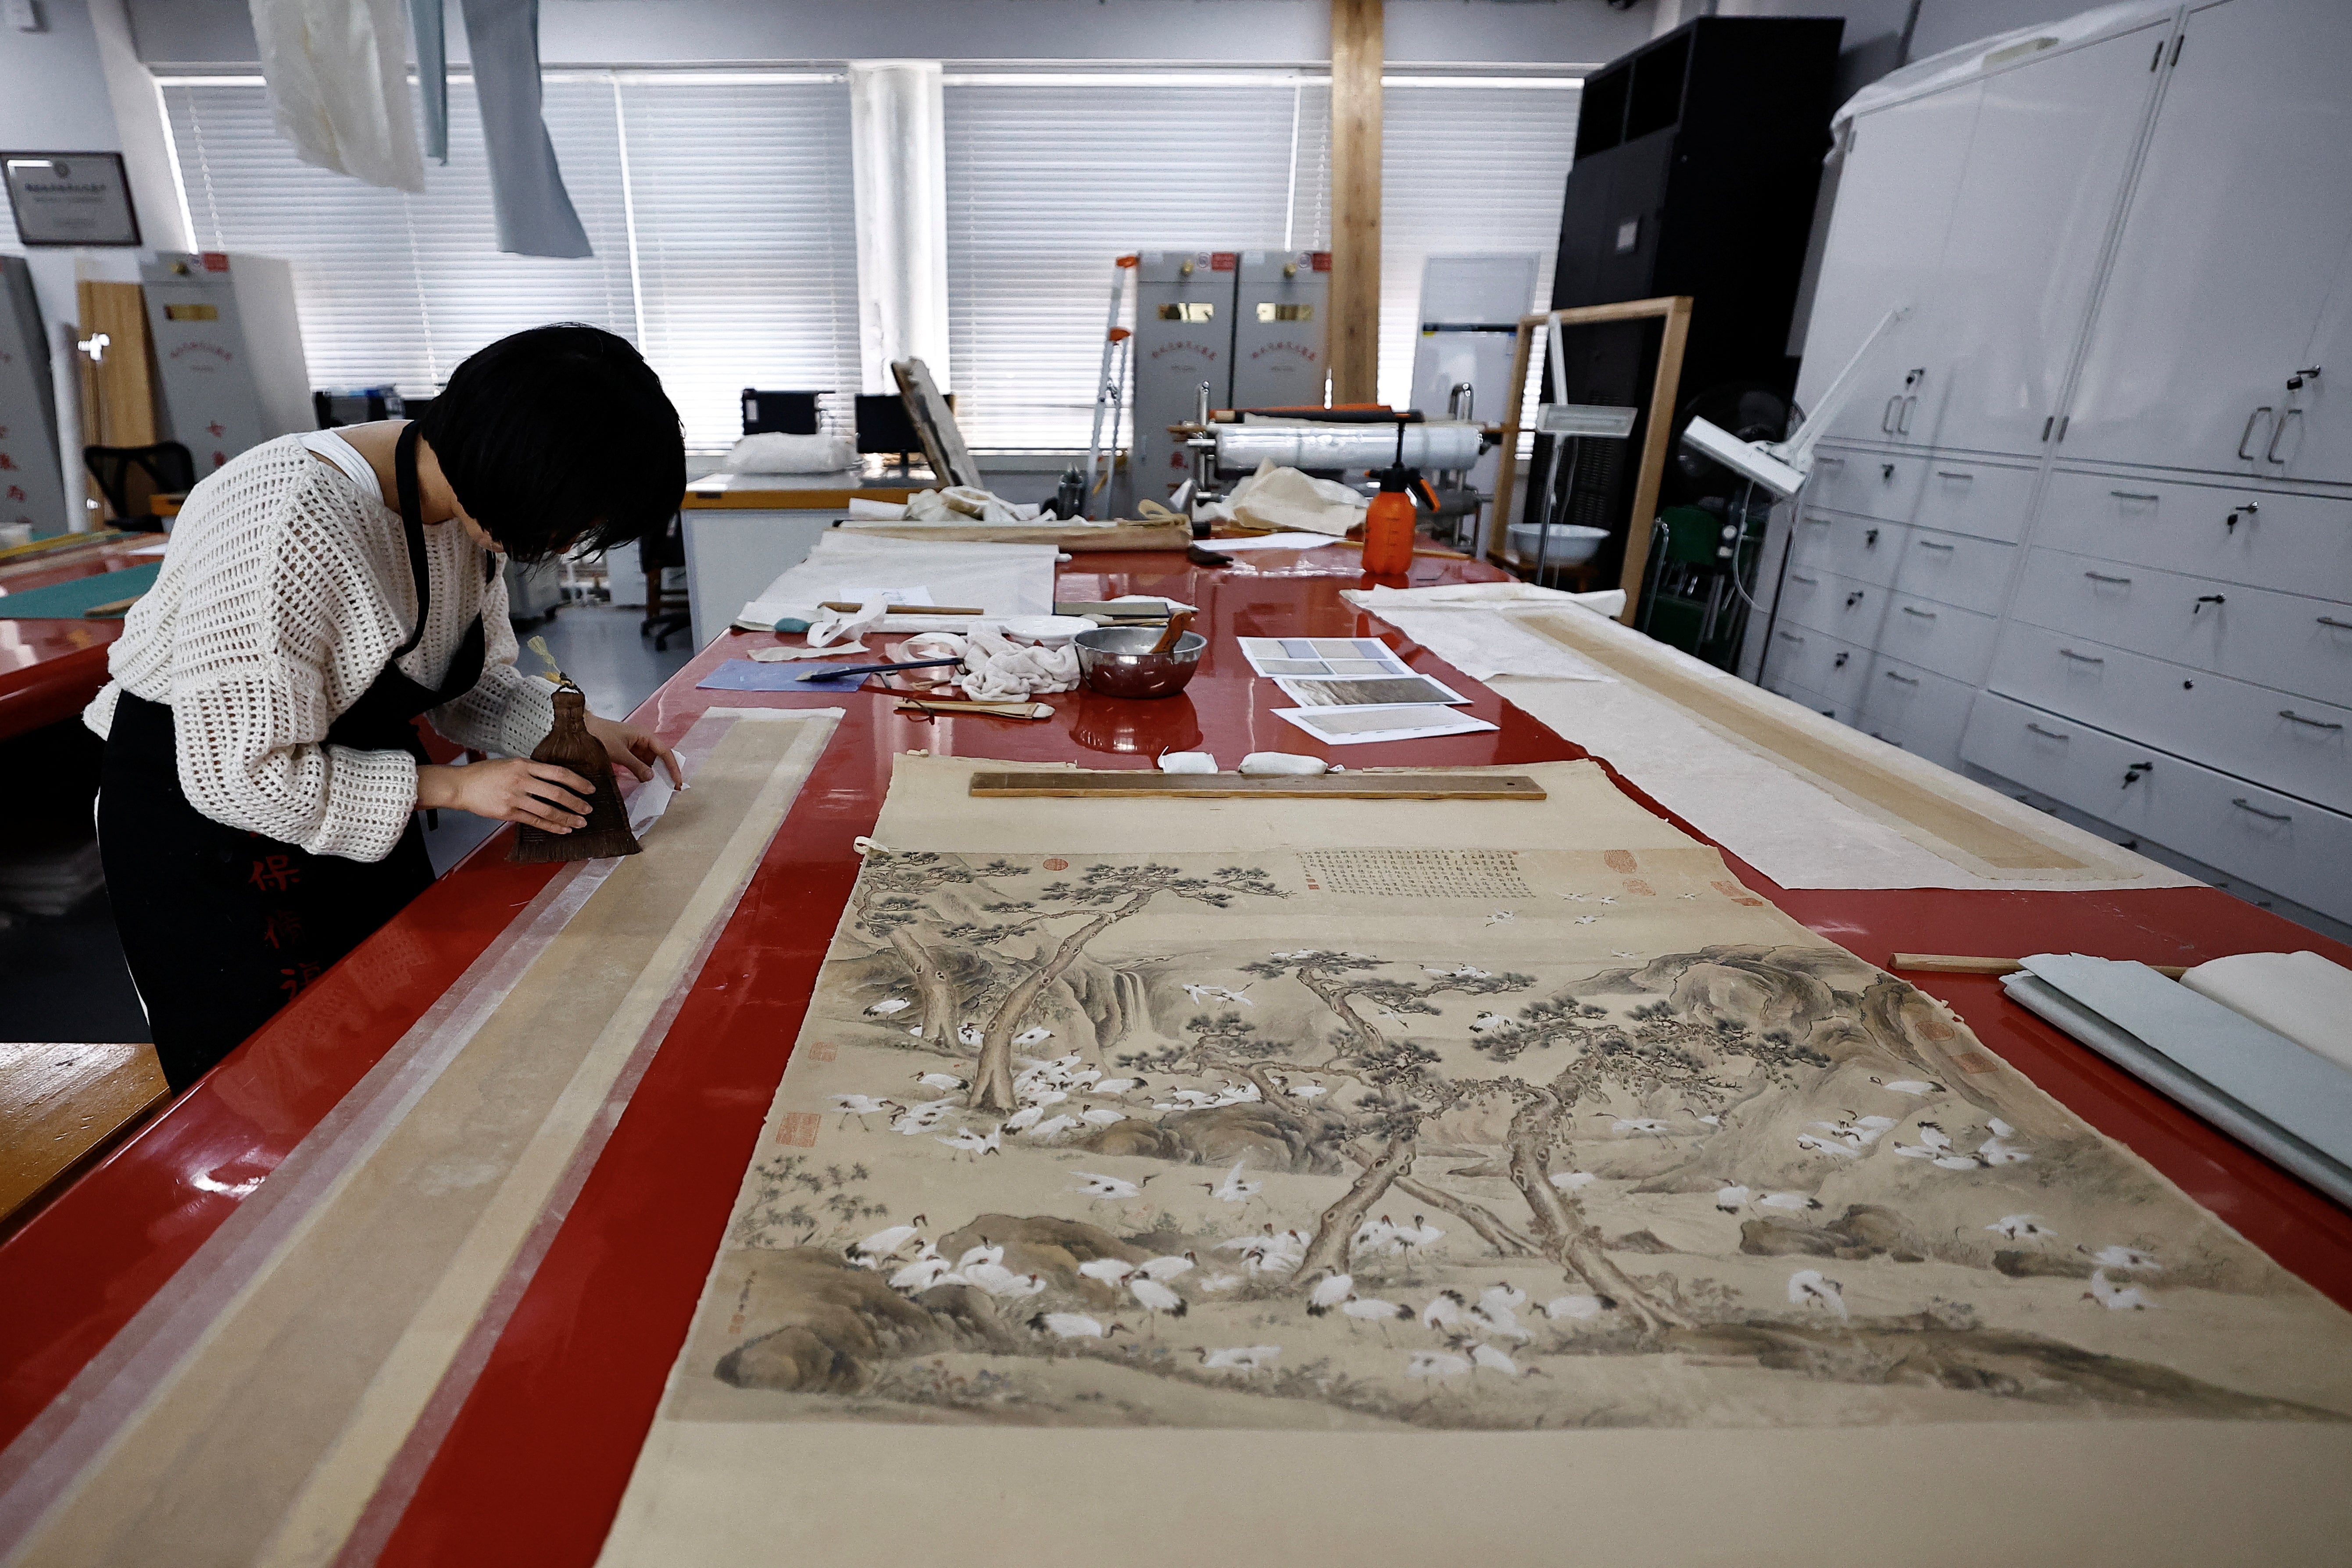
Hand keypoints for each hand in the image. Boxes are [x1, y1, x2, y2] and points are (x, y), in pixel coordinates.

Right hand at [416, 759, 593, 833]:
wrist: (462, 785)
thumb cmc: (487, 773)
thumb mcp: (511, 763)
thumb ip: (532, 770)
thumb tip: (557, 779)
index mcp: (524, 765)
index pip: (558, 773)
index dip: (577, 781)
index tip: (590, 788)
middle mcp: (521, 780)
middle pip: (557, 793)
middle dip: (576, 803)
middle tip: (589, 809)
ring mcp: (514, 798)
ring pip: (548, 810)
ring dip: (567, 818)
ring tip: (581, 822)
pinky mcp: (508, 813)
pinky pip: (535, 822)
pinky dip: (551, 827)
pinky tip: (563, 829)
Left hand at [586, 712, 683, 786]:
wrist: (579, 729)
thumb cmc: (599, 735)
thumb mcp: (618, 752)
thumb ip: (636, 765)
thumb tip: (651, 777)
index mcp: (644, 735)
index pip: (664, 752)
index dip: (672, 767)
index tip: (676, 782)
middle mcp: (641, 740)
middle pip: (659, 757)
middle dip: (665, 772)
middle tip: (670, 788)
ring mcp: (633, 746)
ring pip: (649, 762)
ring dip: (653, 773)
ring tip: (658, 788)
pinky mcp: (625, 753)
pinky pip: (639, 764)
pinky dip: (642, 772)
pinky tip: (643, 783)